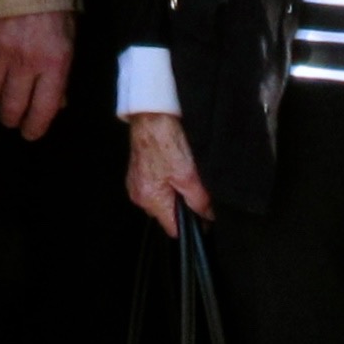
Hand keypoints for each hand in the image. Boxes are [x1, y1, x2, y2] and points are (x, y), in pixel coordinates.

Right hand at [0, 12, 73, 138]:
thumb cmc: (54, 2)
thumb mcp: (70, 35)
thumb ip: (62, 71)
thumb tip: (56, 103)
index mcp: (54, 61)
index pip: (41, 111)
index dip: (35, 128)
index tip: (31, 131)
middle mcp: (24, 62)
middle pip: (10, 109)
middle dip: (13, 117)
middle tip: (15, 115)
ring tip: (3, 89)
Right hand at [126, 113, 211, 236]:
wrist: (152, 114)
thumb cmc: (165, 139)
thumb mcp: (189, 174)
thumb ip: (200, 200)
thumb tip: (207, 216)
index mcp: (150, 199)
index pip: (174, 229)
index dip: (192, 224)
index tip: (204, 214)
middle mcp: (139, 195)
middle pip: (168, 214)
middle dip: (183, 204)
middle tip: (194, 184)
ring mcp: (136, 183)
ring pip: (163, 199)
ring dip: (175, 191)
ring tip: (182, 170)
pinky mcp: (138, 172)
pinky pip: (156, 185)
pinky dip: (166, 179)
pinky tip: (172, 164)